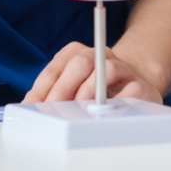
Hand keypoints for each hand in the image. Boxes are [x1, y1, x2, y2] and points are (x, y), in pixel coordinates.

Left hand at [23, 43, 161, 103]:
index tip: (31, 107)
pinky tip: (103, 117)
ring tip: (77, 114)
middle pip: (80, 63)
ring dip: (89, 94)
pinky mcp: (140, 85)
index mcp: (77, 53)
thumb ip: (53, 95)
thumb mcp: (71, 90)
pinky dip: (115, 104)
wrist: (135, 89)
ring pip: (105, 70)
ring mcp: (121, 67)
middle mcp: (99, 54)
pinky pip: (128, 91)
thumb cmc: (96, 93)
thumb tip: (31, 108)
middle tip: (53, 112)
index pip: (56, 67)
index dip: (41, 89)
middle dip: (62, 90)